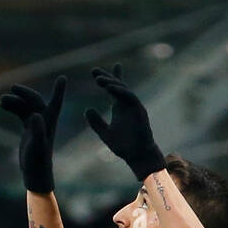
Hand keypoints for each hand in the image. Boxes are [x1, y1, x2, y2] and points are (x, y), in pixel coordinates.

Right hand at [0, 76, 65, 192]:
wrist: (35, 174)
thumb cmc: (38, 161)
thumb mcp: (37, 145)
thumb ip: (37, 130)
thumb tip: (35, 115)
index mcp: (50, 122)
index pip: (56, 102)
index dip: (59, 90)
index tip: (63, 78)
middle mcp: (44, 121)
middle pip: (35, 101)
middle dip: (25, 93)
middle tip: (13, 88)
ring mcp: (36, 125)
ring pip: (25, 106)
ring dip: (14, 101)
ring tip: (2, 102)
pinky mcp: (28, 130)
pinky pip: (20, 113)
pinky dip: (12, 107)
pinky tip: (2, 106)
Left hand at [85, 65, 164, 181]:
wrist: (138, 156)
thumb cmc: (124, 147)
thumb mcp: (105, 133)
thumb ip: (96, 122)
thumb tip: (87, 110)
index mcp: (120, 107)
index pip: (113, 88)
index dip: (106, 78)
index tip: (93, 71)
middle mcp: (127, 104)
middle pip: (117, 85)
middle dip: (106, 76)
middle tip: (93, 71)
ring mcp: (134, 106)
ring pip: (123, 89)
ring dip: (111, 82)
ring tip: (98, 80)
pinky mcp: (140, 110)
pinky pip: (130, 96)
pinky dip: (120, 91)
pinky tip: (109, 88)